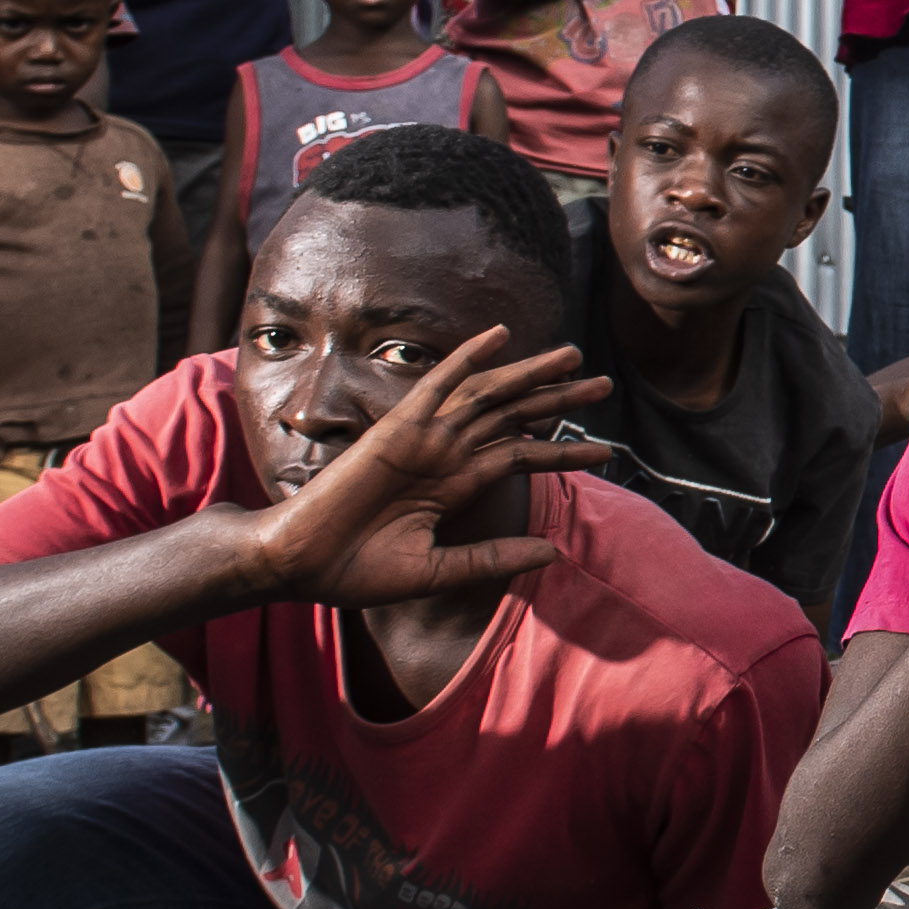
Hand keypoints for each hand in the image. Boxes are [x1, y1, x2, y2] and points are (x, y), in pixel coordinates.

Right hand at [249, 324, 612, 605]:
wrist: (301, 566)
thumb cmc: (357, 572)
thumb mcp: (439, 570)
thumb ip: (493, 557)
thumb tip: (553, 552)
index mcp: (454, 485)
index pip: (520, 457)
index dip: (564, 450)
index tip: (608, 451)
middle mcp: (445, 455)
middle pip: (513, 417)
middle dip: (558, 400)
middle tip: (605, 384)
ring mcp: (423, 439)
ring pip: (488, 396)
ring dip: (529, 374)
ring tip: (575, 357)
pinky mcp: (397, 429)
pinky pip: (438, 385)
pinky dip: (468, 358)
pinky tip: (500, 336)